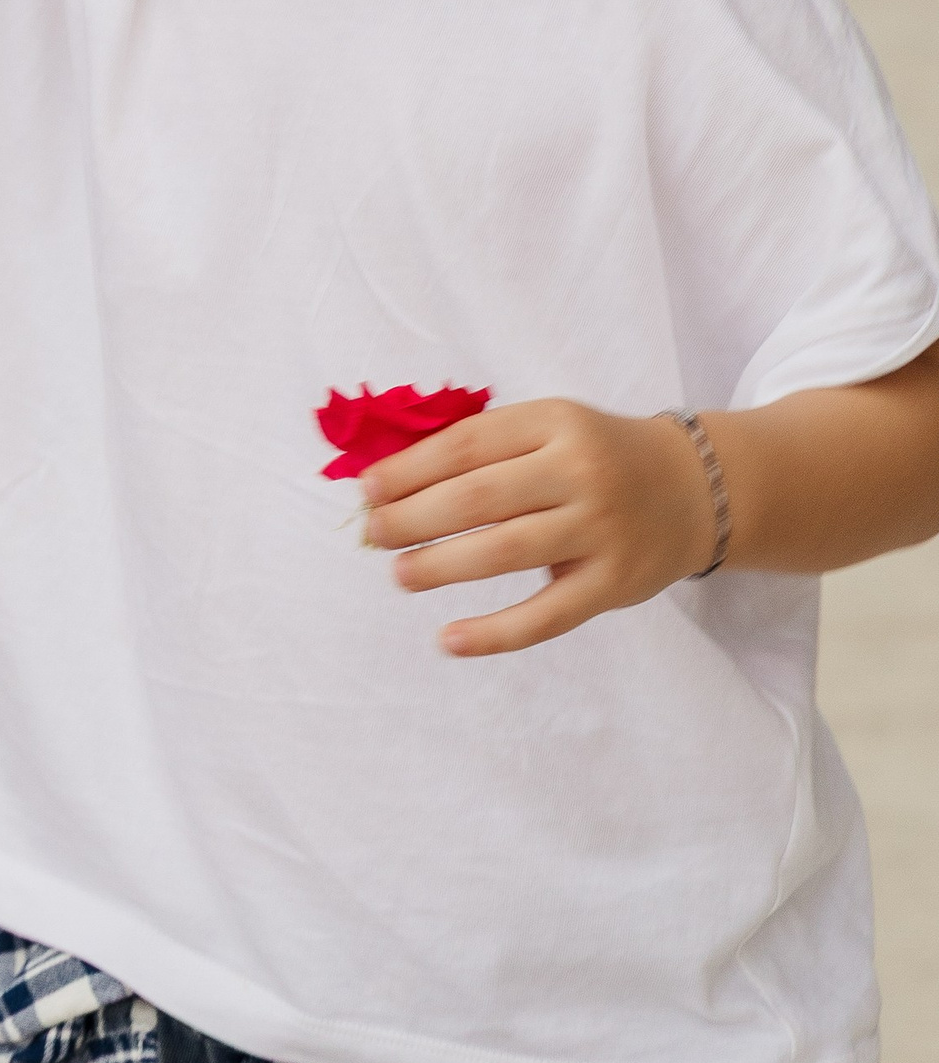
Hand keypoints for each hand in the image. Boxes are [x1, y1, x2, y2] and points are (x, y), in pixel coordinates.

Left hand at [357, 397, 716, 656]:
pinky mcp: (613, 584)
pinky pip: (547, 616)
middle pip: (478, 497)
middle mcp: (579, 472)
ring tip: (400, 575)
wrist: (694, 488)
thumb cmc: (596, 455)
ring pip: (504, 551)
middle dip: (413, 517)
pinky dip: (495, 633)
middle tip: (373, 533)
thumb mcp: (549, 427)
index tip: (367, 489)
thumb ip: (485, 447)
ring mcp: (600, 530)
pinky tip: (449, 639)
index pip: (466, 446)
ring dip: (440, 565)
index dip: (409, 469)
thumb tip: (391, 479)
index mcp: (554, 423)